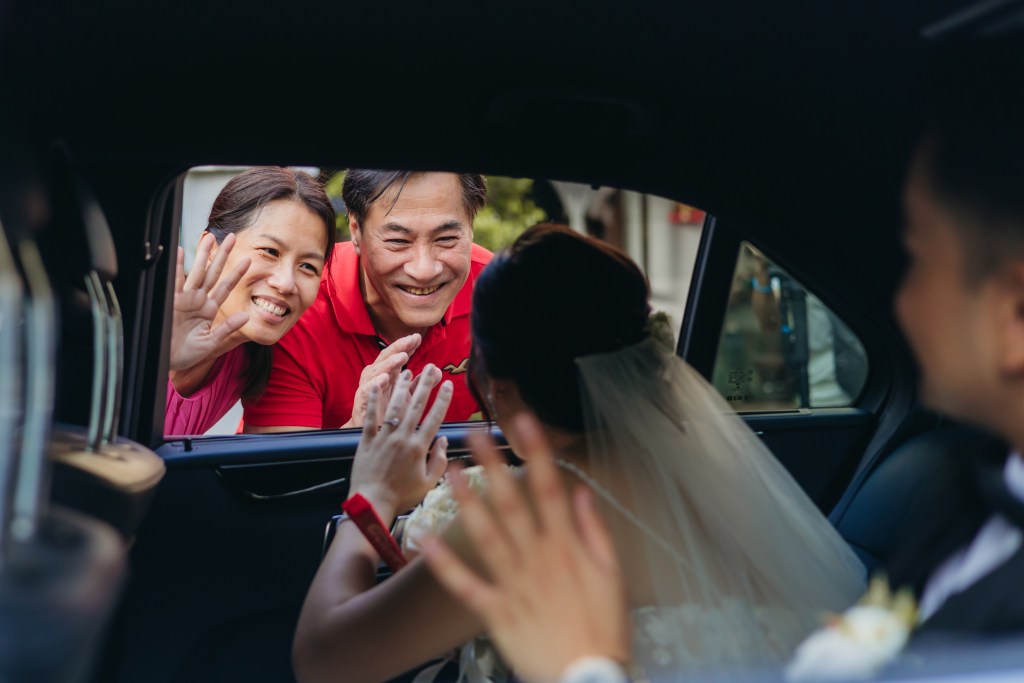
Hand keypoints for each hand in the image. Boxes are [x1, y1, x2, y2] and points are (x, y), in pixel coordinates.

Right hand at [170, 233, 250, 371]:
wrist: (165, 361)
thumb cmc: (187, 354)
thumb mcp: (211, 342)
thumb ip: (228, 328)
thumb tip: (246, 316)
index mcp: (209, 309)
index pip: (226, 287)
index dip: (236, 274)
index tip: (249, 260)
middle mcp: (198, 300)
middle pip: (213, 273)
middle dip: (222, 255)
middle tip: (232, 237)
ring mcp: (185, 299)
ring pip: (197, 271)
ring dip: (203, 254)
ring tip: (210, 237)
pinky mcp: (171, 301)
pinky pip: (175, 280)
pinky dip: (177, 266)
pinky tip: (179, 251)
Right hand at [345, 333, 422, 427]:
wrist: (373, 435)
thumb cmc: (390, 412)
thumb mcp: (408, 396)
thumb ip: (421, 383)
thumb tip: (436, 370)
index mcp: (388, 374)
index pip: (396, 356)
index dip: (406, 346)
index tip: (418, 338)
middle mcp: (376, 378)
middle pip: (386, 358)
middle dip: (398, 348)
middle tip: (410, 340)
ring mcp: (368, 389)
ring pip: (376, 372)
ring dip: (388, 363)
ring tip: (401, 357)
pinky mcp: (361, 403)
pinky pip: (366, 392)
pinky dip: (374, 384)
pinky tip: (384, 379)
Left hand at [348, 363, 452, 519]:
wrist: (372, 504)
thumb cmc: (402, 496)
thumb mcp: (428, 483)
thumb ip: (439, 460)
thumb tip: (442, 441)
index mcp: (418, 448)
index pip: (434, 418)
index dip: (442, 400)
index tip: (448, 385)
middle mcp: (401, 437)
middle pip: (416, 406)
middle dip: (425, 385)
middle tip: (431, 368)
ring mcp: (382, 437)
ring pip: (394, 407)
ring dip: (402, 388)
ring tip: (407, 372)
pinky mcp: (366, 440)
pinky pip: (370, 417)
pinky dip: (374, 401)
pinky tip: (377, 386)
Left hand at [422, 415, 630, 682]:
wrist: (588, 677)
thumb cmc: (605, 626)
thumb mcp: (613, 576)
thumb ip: (594, 532)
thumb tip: (580, 492)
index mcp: (566, 547)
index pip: (550, 489)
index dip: (536, 452)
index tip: (523, 420)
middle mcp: (537, 559)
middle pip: (512, 504)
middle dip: (492, 465)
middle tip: (473, 433)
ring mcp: (514, 584)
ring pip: (486, 536)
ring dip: (466, 502)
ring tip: (449, 471)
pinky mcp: (495, 611)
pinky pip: (466, 585)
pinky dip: (446, 564)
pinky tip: (426, 540)